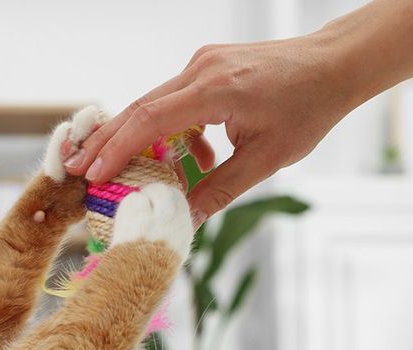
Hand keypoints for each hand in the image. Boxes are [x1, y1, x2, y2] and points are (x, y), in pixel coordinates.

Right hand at [63, 35, 354, 226]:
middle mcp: (201, 69)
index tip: (91, 175)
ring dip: (139, 141)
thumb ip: (218, 190)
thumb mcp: (265, 160)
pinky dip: (170, 131)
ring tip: (133, 175)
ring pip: (151, 105)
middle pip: (137, 108)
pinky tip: (195, 156)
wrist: (336, 63)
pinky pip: (173, 101)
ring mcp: (201, 64)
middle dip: (105, 143)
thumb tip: (181, 222)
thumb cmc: (308, 109)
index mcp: (216, 90)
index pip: (149, 119)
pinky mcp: (206, 66)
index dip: (115, 149)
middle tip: (77, 171)